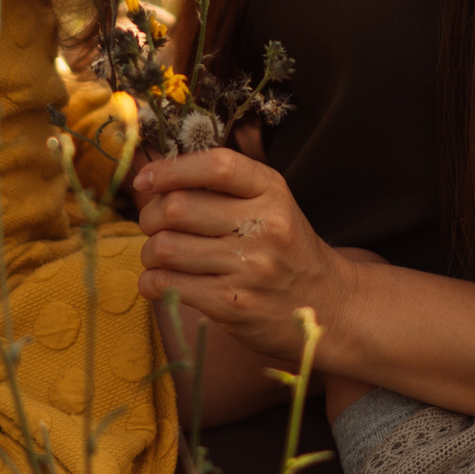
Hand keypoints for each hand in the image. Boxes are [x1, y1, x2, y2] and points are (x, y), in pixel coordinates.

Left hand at [131, 148, 361, 366]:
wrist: (329, 307)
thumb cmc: (284, 249)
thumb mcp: (270, 204)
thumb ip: (221, 187)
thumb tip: (151, 177)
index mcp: (272, 191)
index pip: (216, 166)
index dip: (171, 169)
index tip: (145, 180)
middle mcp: (264, 226)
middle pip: (178, 208)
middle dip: (151, 216)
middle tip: (153, 225)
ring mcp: (250, 269)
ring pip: (166, 248)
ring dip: (150, 252)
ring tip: (160, 255)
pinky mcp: (233, 305)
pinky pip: (168, 285)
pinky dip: (151, 281)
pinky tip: (160, 281)